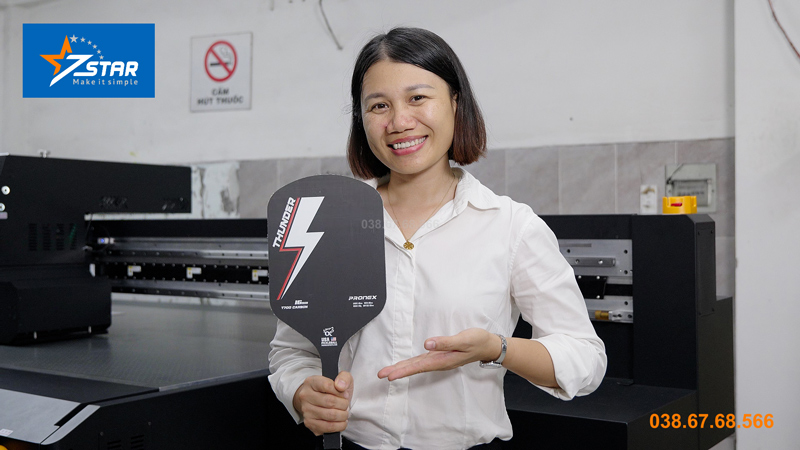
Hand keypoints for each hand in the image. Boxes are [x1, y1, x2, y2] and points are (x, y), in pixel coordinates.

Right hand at [292, 372, 353, 435]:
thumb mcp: (340, 379)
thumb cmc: (331, 390)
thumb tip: (340, 386)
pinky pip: (328, 427)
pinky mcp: (309, 423)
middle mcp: (305, 396)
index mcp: (311, 382)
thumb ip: (343, 378)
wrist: (318, 401)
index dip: (340, 391)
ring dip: (343, 415)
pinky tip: (341, 421)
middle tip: (346, 404)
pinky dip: (339, 425)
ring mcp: (306, 410)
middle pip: (330, 402)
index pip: (327, 385)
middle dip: (343, 404)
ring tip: (344, 412)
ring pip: (330, 415)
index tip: (345, 394)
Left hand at [377, 328, 501, 380]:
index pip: (418, 367)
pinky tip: (405, 365)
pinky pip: (422, 361)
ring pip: (417, 365)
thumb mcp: (463, 340)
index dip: (403, 371)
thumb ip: (445, 342)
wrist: (488, 345)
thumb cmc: (477, 341)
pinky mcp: (440, 355)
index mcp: (442, 360)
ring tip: (388, 372)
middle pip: (414, 368)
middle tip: (381, 375)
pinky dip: (411, 364)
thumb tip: (427, 344)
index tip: (390, 376)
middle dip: (397, 371)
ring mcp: (439, 360)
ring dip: (402, 368)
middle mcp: (438, 362)